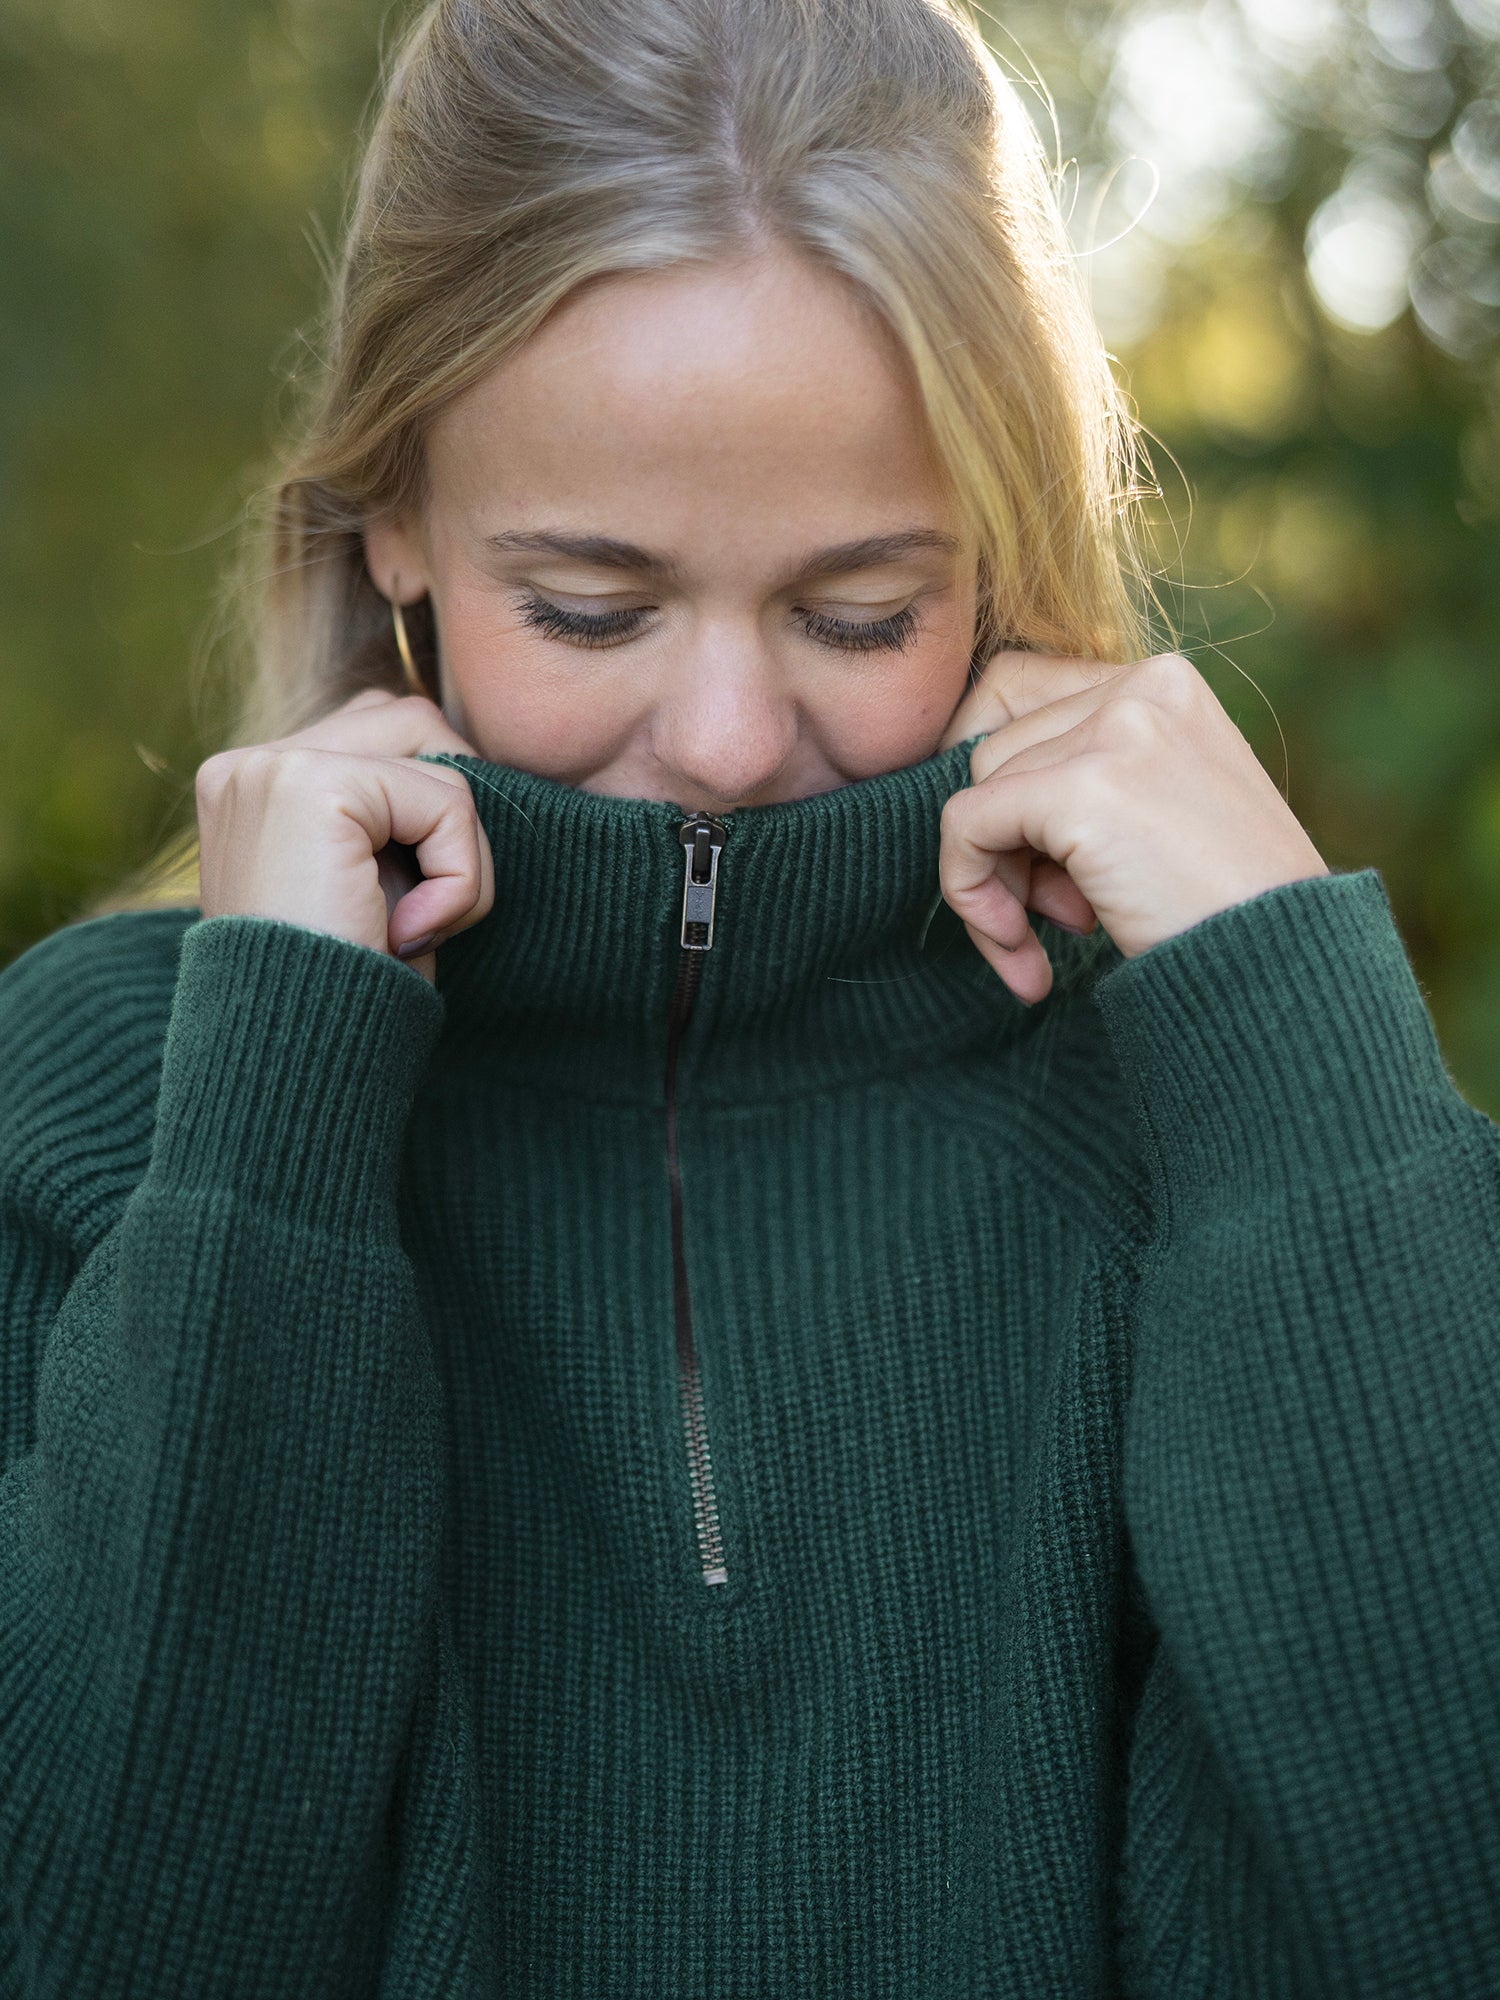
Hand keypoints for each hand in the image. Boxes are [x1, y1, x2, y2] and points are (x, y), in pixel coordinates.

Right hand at [196, 690, 494, 985]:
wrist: (294, 1063)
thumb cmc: (343, 994)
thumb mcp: (367, 891)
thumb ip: (391, 818)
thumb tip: (466, 759)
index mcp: (253, 785)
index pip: (384, 735)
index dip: (429, 817)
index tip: (400, 916)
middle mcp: (249, 764)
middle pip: (414, 721)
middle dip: (448, 819)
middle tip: (415, 917)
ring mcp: (271, 767)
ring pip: (439, 759)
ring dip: (458, 858)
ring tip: (408, 928)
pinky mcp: (312, 785)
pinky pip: (448, 802)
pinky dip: (458, 879)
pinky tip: (404, 934)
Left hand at [935, 649, 1329, 1005]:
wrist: (1284, 966)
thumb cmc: (1224, 906)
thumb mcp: (1163, 808)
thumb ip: (1086, 773)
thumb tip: (971, 796)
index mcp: (1165, 682)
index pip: (1016, 688)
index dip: (995, 772)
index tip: (1015, 850)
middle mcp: (1142, 687)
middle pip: (994, 745)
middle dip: (1003, 838)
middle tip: (1058, 910)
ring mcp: (1115, 732)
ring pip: (976, 788)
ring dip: (995, 875)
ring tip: (1067, 926)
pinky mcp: (1082, 789)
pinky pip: (966, 826)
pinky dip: (970, 891)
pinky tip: (1019, 949)